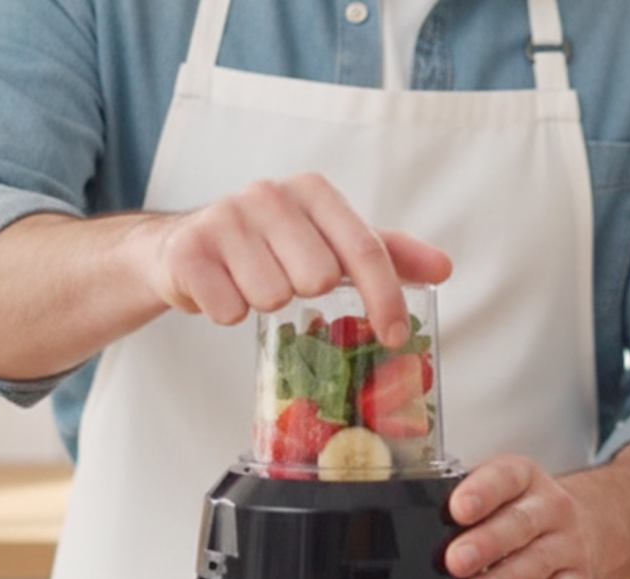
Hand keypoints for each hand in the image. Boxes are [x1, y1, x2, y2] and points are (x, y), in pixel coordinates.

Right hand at [150, 172, 452, 345]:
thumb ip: (385, 253)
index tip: (394, 336)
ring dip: (264, 305)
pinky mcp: (190, 251)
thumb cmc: (269, 246)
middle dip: (305, 295)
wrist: (184, 248)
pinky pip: (230, 311)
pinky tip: (222, 291)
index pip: (365, 249)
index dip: (385, 298)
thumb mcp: (329, 242)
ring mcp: (226, 219)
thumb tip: (444, 269)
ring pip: (273, 298)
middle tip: (285, 282)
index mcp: (312, 191)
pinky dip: (229, 313)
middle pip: (319, 279)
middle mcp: (270, 195)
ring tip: (249, 284)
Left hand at [444, 454, 597, 578]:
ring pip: (538, 558)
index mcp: (523, 477)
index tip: (458, 509)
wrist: (590, 521)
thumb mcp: (498, 492)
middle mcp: (550, 507)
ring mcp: (568, 542)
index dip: (481, 492)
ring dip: (506, 578)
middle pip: (519, 523)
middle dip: (485, 543)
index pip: (504, 478)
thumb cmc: (524, 509)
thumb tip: (423, 528)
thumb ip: (466, 506)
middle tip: (456, 560)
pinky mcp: (579, 576)